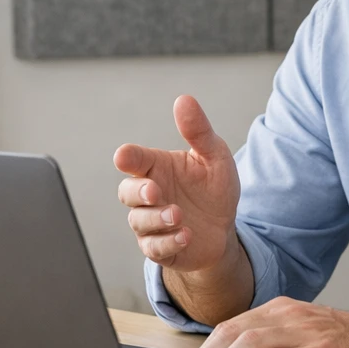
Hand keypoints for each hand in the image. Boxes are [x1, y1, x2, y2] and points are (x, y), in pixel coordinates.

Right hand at [114, 95, 239, 272]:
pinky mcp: (159, 247)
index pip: (134, 160)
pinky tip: (185, 235)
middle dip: (138, 192)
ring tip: (179, 215)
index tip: (124, 156)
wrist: (224, 230)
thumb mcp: (215, 156)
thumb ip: (199, 131)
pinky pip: (153, 248)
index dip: (127, 157)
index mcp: (157, 167)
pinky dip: (168, 242)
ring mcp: (150, 223)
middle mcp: (149, 194)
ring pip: (138, 221)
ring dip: (157, 219)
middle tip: (156, 192)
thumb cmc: (214, 189)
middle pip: (127, 191)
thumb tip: (184, 100)